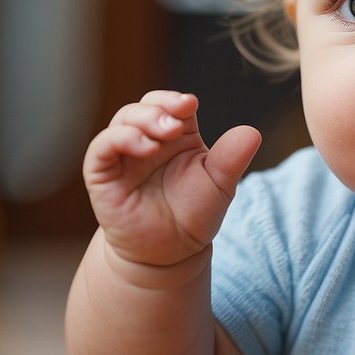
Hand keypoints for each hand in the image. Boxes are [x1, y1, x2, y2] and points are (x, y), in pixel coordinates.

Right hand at [83, 91, 261, 268]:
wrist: (171, 254)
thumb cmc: (194, 215)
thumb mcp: (220, 186)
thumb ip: (232, 159)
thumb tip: (253, 132)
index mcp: (177, 136)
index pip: (172, 104)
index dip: (177, 100)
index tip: (190, 104)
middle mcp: (148, 140)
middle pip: (145, 106)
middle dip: (160, 107)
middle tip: (177, 123)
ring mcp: (123, 156)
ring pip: (123, 120)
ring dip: (143, 120)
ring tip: (164, 134)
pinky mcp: (102, 175)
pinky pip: (101, 147)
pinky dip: (120, 139)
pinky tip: (144, 147)